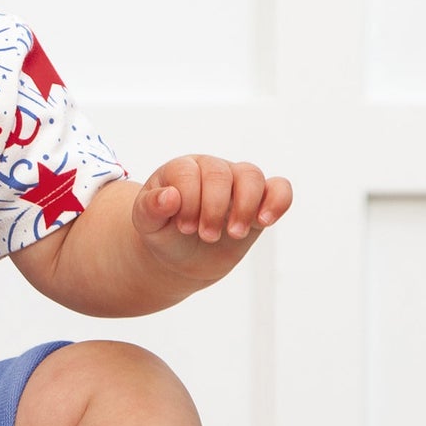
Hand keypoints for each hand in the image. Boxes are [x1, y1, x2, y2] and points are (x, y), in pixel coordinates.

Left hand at [131, 155, 291, 283]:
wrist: (180, 256)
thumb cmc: (163, 232)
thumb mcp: (146, 224)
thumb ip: (150, 208)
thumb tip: (169, 196)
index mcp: (180, 169)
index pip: (189, 173)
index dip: (189, 200)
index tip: (184, 228)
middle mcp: (210, 170)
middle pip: (220, 174)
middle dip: (214, 208)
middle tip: (206, 236)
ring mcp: (236, 183)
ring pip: (251, 175)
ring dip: (245, 206)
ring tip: (233, 234)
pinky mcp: (259, 201)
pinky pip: (279, 188)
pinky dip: (278, 201)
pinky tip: (264, 221)